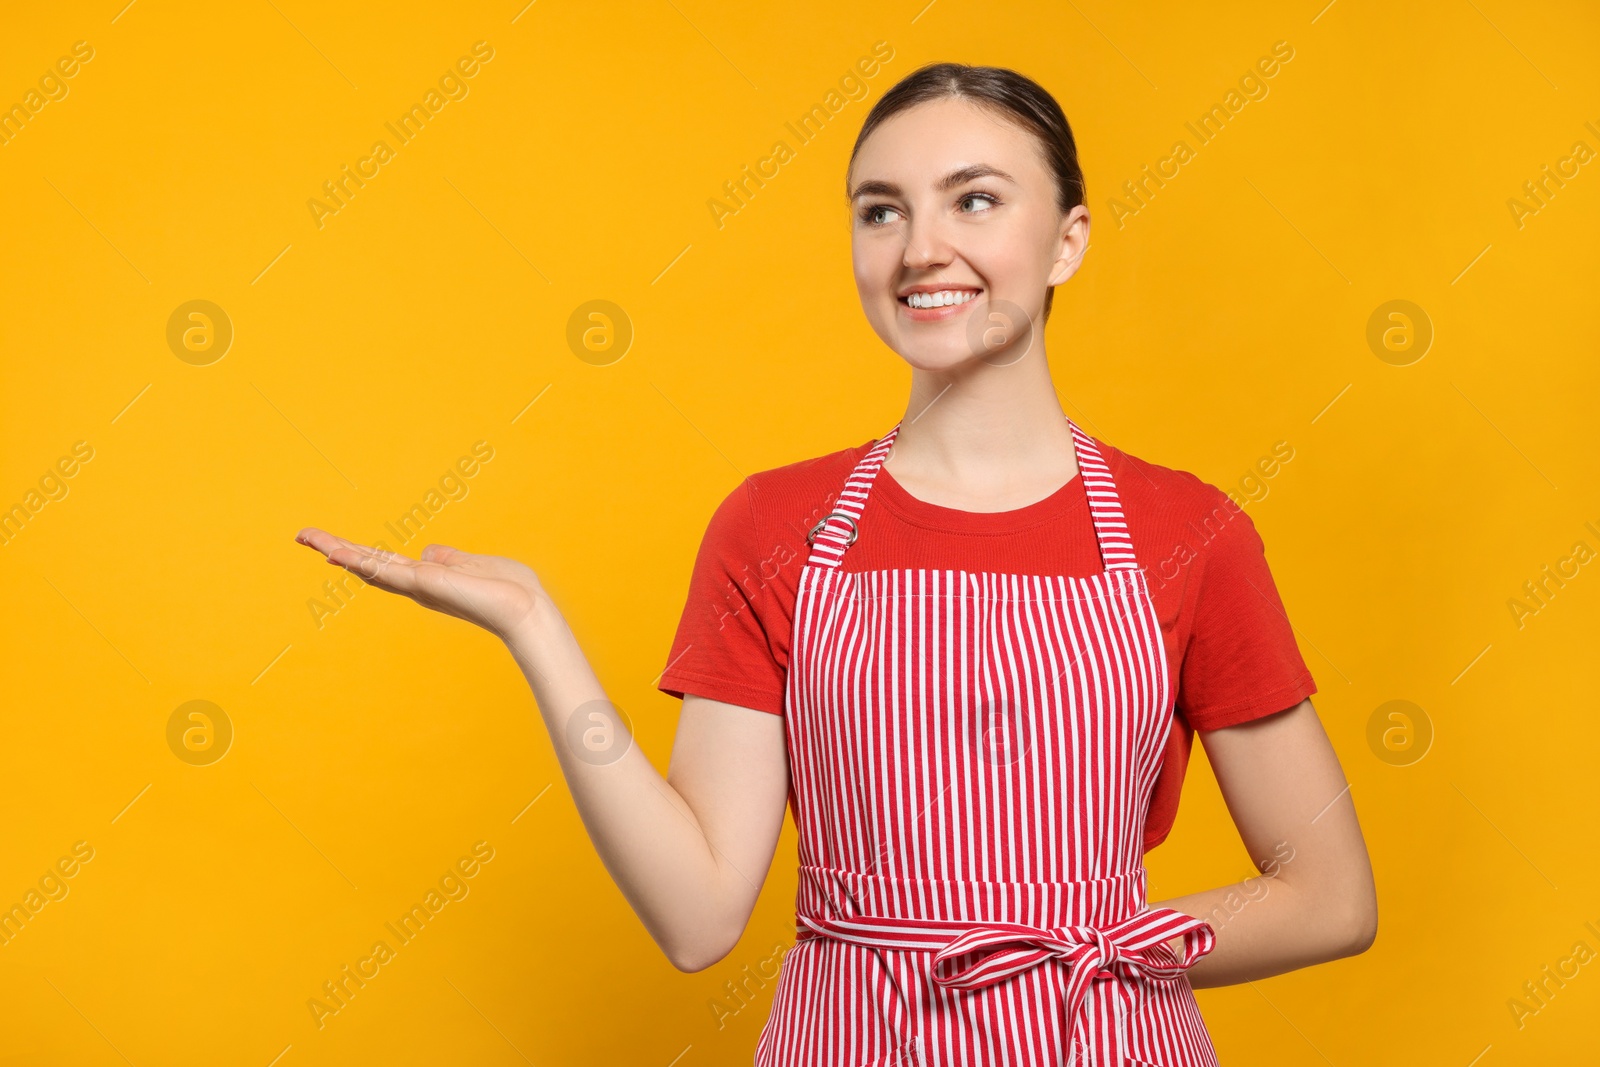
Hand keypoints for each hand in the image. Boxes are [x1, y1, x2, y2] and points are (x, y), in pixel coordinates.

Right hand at [295, 527, 547, 641]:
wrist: (525, 609)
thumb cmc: (508, 590)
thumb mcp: (473, 564)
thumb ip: (448, 559)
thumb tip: (429, 552)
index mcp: (427, 579)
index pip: (385, 564)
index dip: (359, 554)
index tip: (332, 546)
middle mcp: (417, 586)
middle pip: (368, 564)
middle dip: (336, 550)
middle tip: (303, 536)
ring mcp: (418, 586)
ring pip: (369, 565)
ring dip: (337, 550)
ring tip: (307, 536)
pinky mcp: (425, 584)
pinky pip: (386, 570)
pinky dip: (360, 560)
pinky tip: (336, 552)